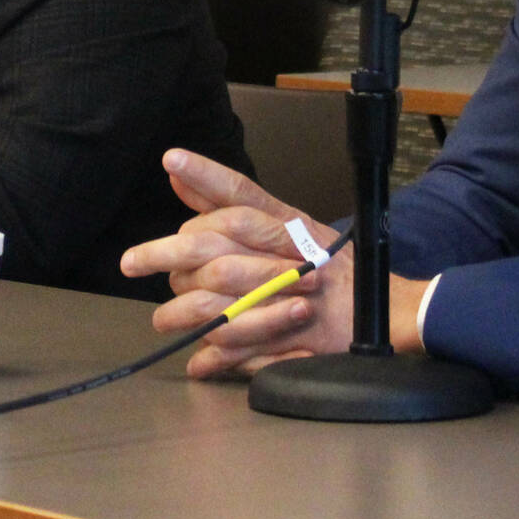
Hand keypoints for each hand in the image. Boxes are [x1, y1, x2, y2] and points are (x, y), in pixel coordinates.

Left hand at [123, 148, 434, 377]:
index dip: (206, 174)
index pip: (243, 194)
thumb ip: (227, 200)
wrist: (384, 312)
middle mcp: (291, 256)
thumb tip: (177, 173)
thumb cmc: (330, 266)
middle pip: (217, 247)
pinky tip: (200, 360)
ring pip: (219, 301)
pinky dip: (216, 357)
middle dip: (167, 254)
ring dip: (182, 313)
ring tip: (164, 320)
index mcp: (289, 225)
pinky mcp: (296, 339)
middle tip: (134, 261)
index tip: (171, 158)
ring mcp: (293, 298)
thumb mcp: (285, 224)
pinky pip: (243, 348)